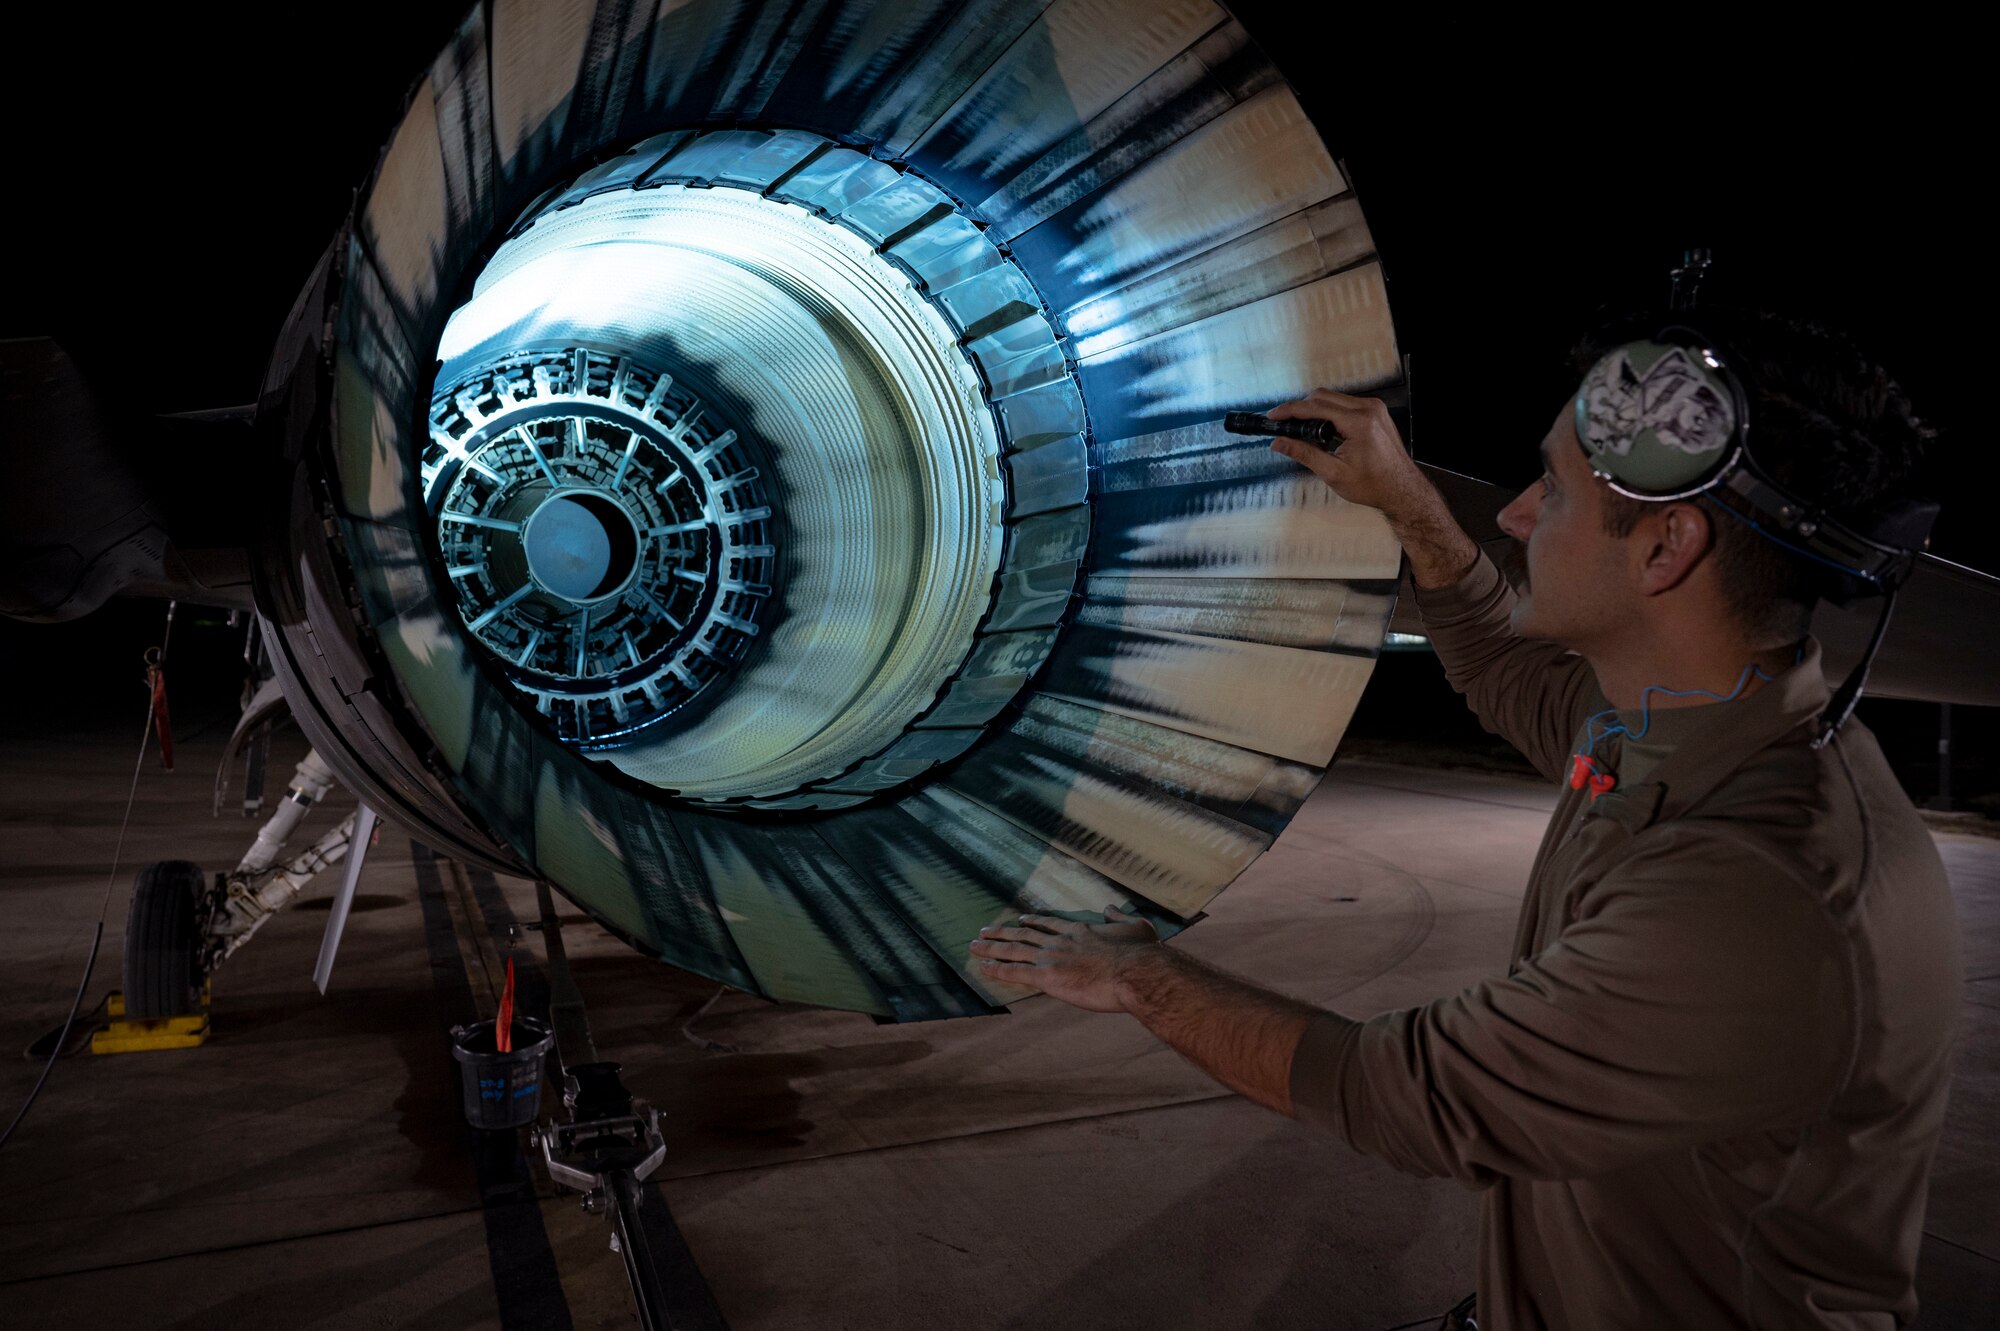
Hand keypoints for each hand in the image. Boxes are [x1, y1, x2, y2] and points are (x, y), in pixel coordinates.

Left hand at [970, 908, 1161, 1012]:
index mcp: (1080, 931)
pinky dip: (997, 969)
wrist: (1134, 972)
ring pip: (1013, 951)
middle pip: (1024, 935)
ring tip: (974, 945)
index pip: (1050, 925)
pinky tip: (982, 967)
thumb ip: (1120, 917)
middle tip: (985, 931)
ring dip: (992, 948)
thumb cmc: (1140, 955)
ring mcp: (1051, 958)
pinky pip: (1015, 972)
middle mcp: (1060, 942)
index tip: (1020, 922)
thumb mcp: (1136, 927)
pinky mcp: (1047, 977)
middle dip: (1003, 934)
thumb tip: (1110, 908)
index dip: (1033, 923)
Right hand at [1267, 390, 1425, 518]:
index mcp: (1359, 422)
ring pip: (1334, 398)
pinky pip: (1346, 404)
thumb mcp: (1333, 473)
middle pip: (1323, 397)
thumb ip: (1304, 453)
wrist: (1402, 490)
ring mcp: (1374, 408)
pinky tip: (1322, 430)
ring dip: (1315, 410)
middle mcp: (1368, 408)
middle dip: (1301, 408)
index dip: (1290, 410)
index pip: (1316, 407)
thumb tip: (1279, 443)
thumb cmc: (1373, 485)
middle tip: (1284, 424)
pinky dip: (1330, 413)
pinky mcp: (1376, 412)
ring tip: (1302, 430)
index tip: (1273, 416)